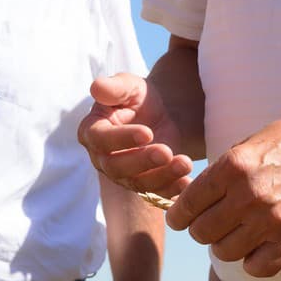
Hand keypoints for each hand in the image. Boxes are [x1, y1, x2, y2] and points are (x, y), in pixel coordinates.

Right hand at [78, 73, 193, 202]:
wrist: (161, 112)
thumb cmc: (138, 97)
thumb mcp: (129, 86)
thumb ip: (114, 87)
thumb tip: (96, 87)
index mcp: (92, 131)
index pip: (100, 139)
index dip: (121, 138)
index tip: (147, 132)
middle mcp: (103, 158)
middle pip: (116, 168)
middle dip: (142, 161)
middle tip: (166, 151)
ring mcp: (123, 176)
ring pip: (138, 183)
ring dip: (162, 176)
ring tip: (184, 163)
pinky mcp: (145, 185)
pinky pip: (157, 194)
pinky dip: (173, 190)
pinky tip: (188, 182)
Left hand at [171, 111, 280, 277]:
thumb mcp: (250, 143)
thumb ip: (222, 171)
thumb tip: (193, 199)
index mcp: (234, 166)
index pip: (187, 204)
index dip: (178, 215)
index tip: (180, 218)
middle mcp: (250, 195)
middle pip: (202, 233)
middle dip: (201, 229)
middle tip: (211, 223)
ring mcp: (272, 220)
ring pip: (225, 252)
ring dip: (225, 245)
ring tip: (235, 233)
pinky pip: (258, 268)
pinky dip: (252, 262)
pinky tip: (256, 247)